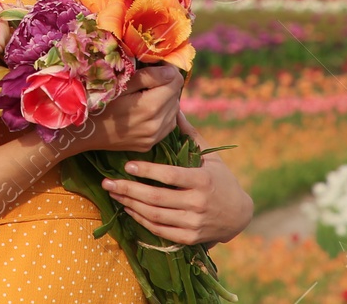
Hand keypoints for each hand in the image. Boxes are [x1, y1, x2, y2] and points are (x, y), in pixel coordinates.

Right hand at [58, 65, 182, 159]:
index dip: (166, 70)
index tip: (154, 67)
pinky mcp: (150, 144)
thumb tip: (170, 70)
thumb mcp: (120, 84)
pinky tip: (147, 110)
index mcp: (150, 107)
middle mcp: (157, 124)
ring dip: (165, 99)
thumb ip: (148, 76)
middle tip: (148, 79)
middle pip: (176, 94)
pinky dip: (162, 114)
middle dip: (166, 83)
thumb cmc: (99, 103)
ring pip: (174, 109)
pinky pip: (167, 124)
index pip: (175, 80)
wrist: (84, 133)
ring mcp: (155, 137)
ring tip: (147, 94)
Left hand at [99, 110, 253, 244]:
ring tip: (113, 194)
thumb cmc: (222, 180)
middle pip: (156, 198)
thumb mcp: (211, 157)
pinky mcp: (189, 239)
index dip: (147, 170)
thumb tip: (175, 108)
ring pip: (154, 215)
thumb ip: (191, 135)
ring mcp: (193, 223)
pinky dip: (141, 220)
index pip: (170, 176)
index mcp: (203, 181)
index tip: (127, 165)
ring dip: (130, 205)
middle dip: (128, 190)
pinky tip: (128, 209)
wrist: (239, 215)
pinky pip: (159, 230)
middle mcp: (198, 203)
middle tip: (107, 182)